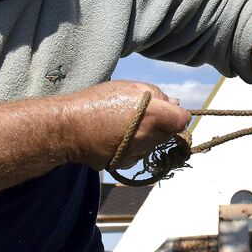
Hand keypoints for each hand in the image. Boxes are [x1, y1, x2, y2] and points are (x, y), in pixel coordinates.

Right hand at [67, 80, 190, 169]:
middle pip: (169, 134)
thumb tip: (174, 104)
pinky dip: (134, 147)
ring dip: (148, 137)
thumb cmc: (98, 101)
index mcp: (153, 116)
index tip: (167, 111)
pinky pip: (139, 154)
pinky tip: (117, 138)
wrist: (69, 128)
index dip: (177, 115)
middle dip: (162, 125)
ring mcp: (137, 154)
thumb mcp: (130, 86)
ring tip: (126, 125)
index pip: (182, 121)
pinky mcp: (126, 164)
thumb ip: (157, 95)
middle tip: (142, 115)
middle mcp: (149, 138)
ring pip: (154, 145)